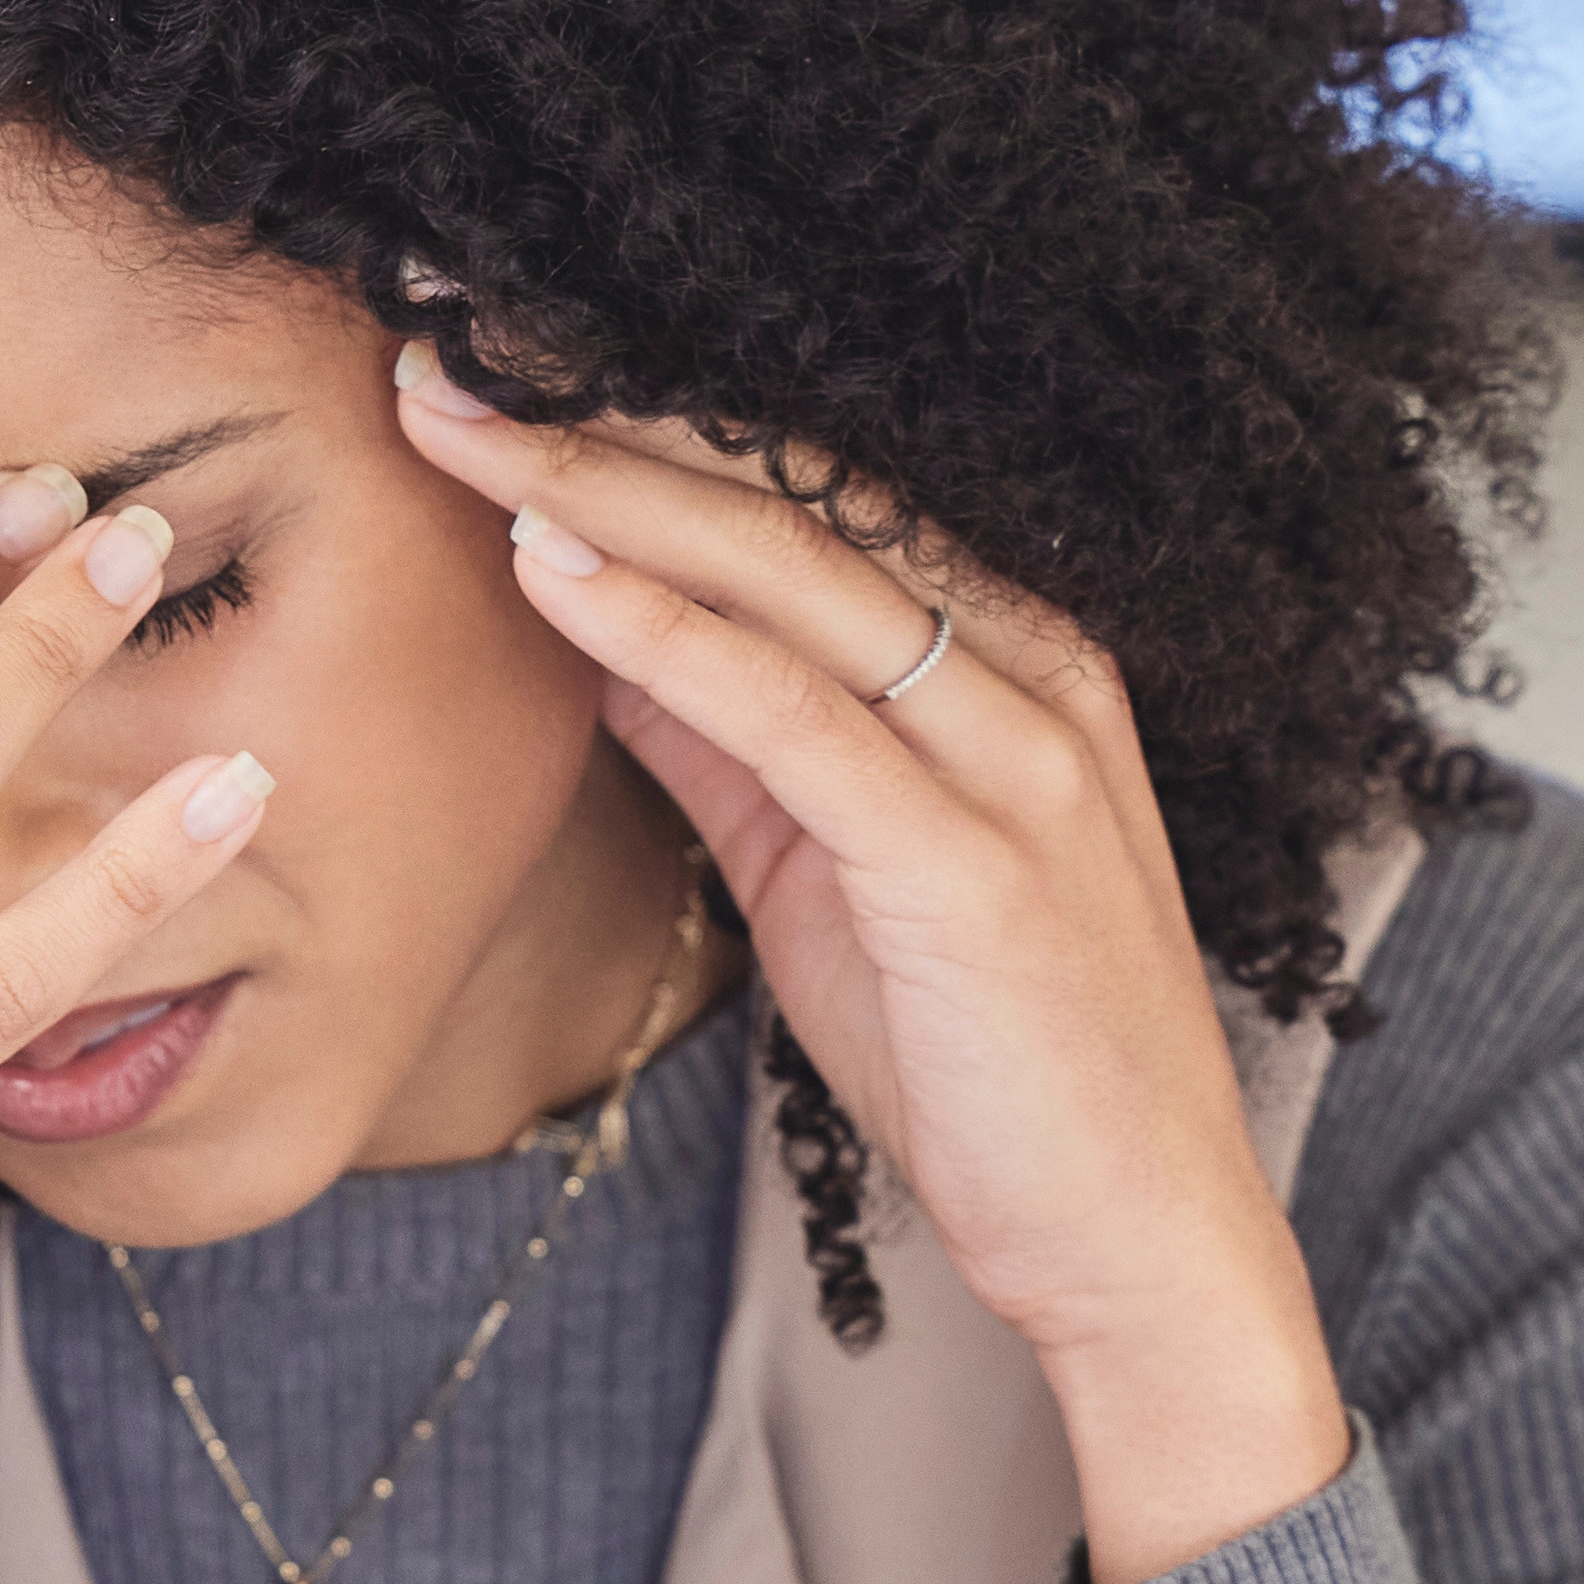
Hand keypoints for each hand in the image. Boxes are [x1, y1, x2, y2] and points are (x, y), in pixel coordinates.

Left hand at [387, 353, 1351, 1583]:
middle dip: (605, 418)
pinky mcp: (971, 864)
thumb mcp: (832, 868)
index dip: (656, 419)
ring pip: (786, 575)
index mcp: (1013, 658)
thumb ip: (733, 738)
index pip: (817, 496)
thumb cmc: (990, 1057)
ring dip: (604, 490)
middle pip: (792, 502)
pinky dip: (664, 635)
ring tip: (460, 426)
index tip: (505, 362)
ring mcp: (1014, 759)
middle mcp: (1030, 674)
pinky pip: (793, 715)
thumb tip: (593, 618)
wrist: (1138, 1235)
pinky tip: (552, 571)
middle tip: (446, 348)